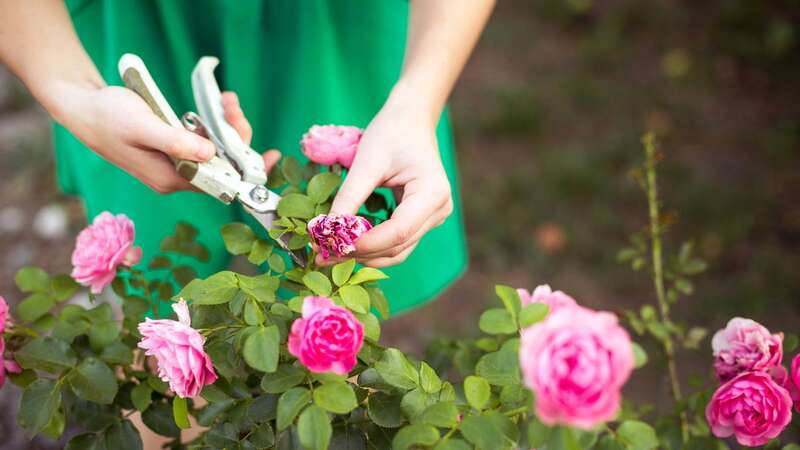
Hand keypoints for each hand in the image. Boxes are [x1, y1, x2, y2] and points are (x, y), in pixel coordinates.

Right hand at [53, 84, 278, 192]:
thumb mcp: (143, 127)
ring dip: (226, 127)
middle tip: (232, 105)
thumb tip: (211, 155)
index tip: (271, 157)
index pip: (220, 182)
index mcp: (170, 179)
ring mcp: (176, 163)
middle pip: (222, 165)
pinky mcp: (175, 149)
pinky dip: (214, 124)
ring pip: (216, 151)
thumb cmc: (109, 118)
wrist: (84, 109)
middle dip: (235, 136)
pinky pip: (205, 141)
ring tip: (226, 100)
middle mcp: (176, 176)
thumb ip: (176, 142)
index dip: (246, 170)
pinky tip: (217, 106)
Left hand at [326, 98, 453, 266]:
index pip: (398, 231)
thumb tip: (327, 230)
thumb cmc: (391, 133)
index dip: (366, 244)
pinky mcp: (422, 219)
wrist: (410, 120)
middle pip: (398, 246)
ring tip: (331, 253)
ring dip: (365, 255)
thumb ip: (349, 197)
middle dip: (360, 253)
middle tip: (322, 255)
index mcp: (432, 192)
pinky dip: (373, 246)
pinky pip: (398, 241)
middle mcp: (439, 209)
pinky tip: (347, 244)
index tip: (332, 246)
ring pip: (398, 250)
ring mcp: (433, 217)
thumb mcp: (367, 162)